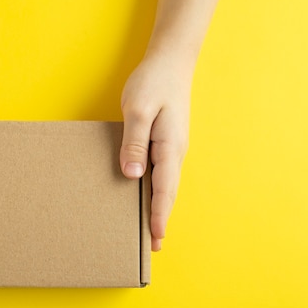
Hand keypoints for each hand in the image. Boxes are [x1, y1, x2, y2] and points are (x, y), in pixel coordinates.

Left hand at [120, 52, 191, 250]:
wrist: (169, 61)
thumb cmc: (153, 83)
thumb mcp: (139, 111)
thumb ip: (135, 143)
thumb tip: (132, 175)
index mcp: (170, 147)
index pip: (165, 189)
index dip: (159, 214)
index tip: (155, 238)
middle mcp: (174, 151)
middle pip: (168, 192)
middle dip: (160, 218)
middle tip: (152, 246)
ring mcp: (170, 147)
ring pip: (165, 183)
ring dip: (158, 206)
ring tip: (149, 229)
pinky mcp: (164, 141)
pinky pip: (160, 171)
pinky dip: (154, 189)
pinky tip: (144, 195)